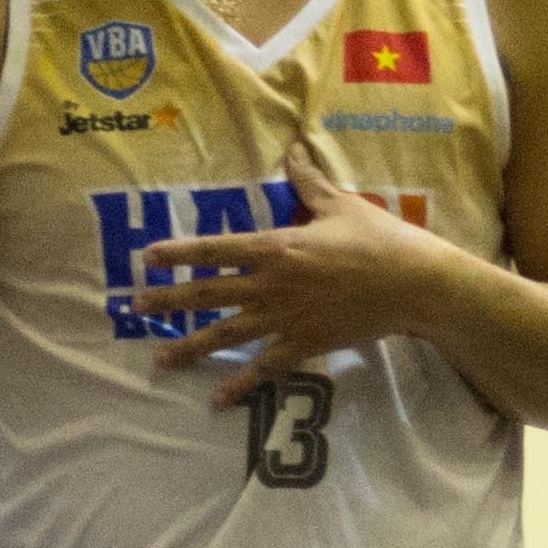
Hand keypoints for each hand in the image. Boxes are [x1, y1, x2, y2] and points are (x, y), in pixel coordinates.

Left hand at [125, 137, 461, 403]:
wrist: (413, 284)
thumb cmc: (378, 239)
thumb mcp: (339, 204)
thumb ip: (308, 181)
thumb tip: (293, 148)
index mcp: (276, 247)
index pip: (215, 249)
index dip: (178, 253)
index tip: (145, 258)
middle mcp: (272, 284)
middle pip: (208, 294)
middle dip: (168, 300)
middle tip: (134, 307)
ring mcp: (286, 318)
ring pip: (227, 335)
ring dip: (190, 347)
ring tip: (160, 359)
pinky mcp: (305, 344)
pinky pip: (265, 368)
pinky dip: (241, 385)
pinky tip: (218, 399)